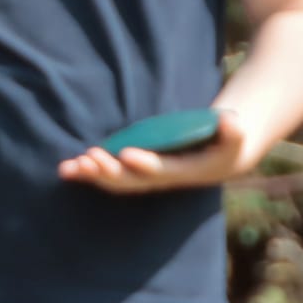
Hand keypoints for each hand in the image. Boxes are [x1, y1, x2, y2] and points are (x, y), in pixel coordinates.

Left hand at [57, 109, 252, 193]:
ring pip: (114, 181)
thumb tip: (228, 121)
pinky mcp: (134, 171)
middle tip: (90, 157)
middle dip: (108, 171)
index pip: (160, 170)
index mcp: (183, 171)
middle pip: (130, 181)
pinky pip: (107, 175)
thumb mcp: (236, 137)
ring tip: (70, 166)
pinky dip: (87, 173)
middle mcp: (159, 179)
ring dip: (92, 175)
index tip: (126, 154)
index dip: (144, 164)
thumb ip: (233, 131)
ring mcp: (144, 177)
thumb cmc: (228, 143)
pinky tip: (66, 168)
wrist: (220, 158)